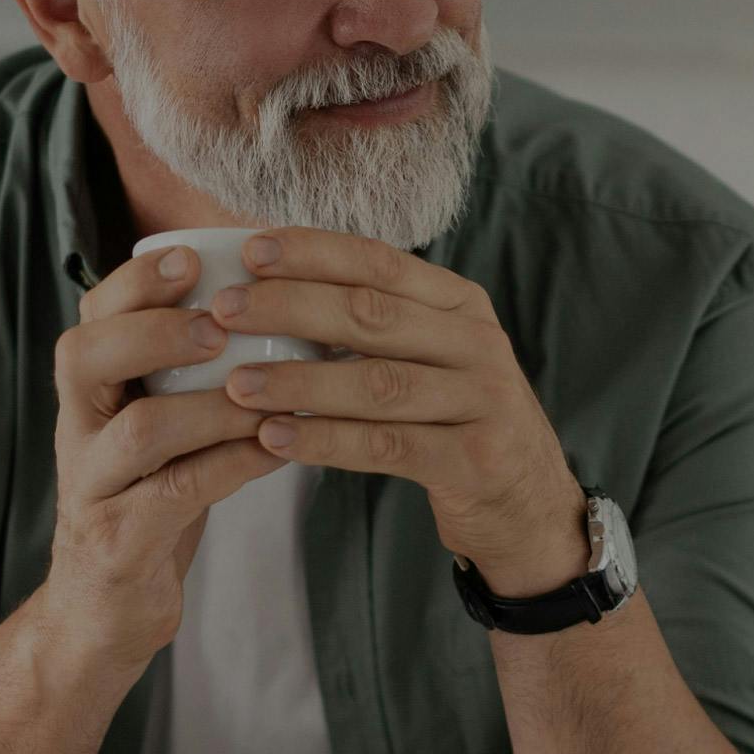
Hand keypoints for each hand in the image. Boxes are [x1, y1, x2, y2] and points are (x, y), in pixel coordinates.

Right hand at [44, 245, 289, 674]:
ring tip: (267, 392)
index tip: (191, 258)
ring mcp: (92, 489)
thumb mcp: (155, 426)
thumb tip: (268, 294)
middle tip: (218, 326)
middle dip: (154, 329)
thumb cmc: (149, 499)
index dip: (136, 282)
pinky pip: (175, 494)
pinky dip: (232, 465)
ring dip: (209, 406)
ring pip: (139, 429)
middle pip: (85, 356)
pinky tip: (278, 449)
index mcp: (88, 392)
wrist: (103, 611)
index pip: (92, 315)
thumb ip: (182, 371)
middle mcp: (77, 431)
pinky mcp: (119, 543)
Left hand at [210, 229, 589, 596]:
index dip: (314, 253)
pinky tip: (273, 439)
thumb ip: (373, 324)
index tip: (251, 249)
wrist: (528, 504)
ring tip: (236, 385)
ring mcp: (482, 401)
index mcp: (460, 304)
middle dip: (292, 307)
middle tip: (225, 311)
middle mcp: (477, 343)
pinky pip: (386, 446)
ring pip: (377, 383)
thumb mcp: (430, 357)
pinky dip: (325, 441)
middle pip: (373, 314)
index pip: (380, 263)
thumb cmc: (453, 420)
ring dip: (300, 383)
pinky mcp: (475, 460)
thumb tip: (268, 290)